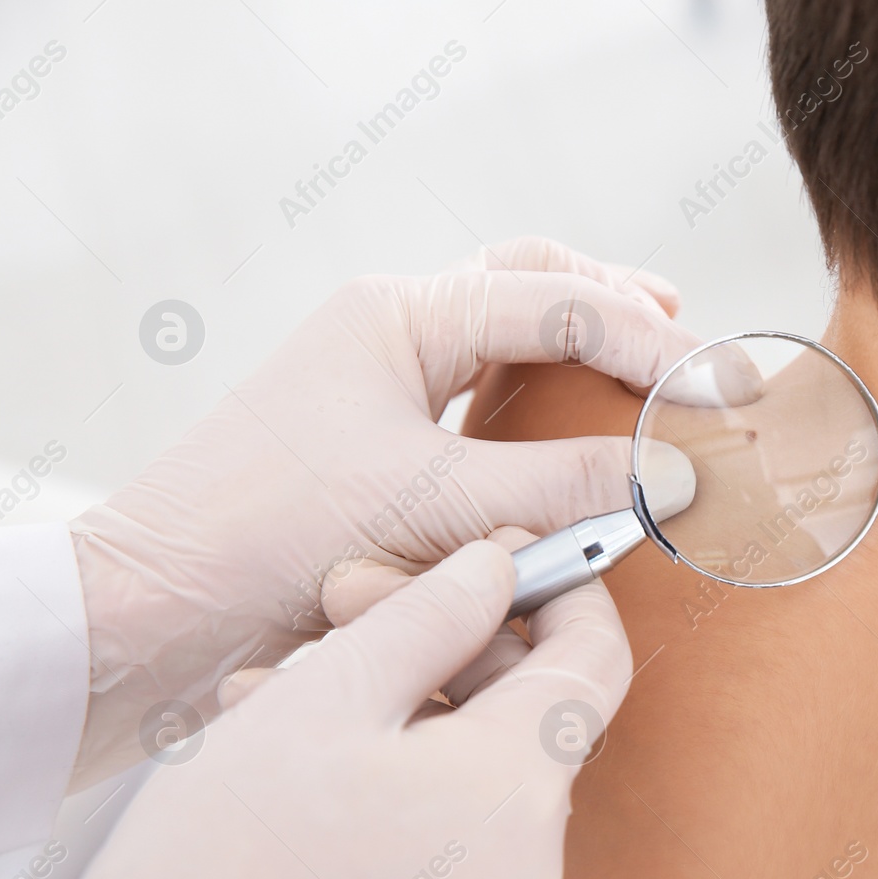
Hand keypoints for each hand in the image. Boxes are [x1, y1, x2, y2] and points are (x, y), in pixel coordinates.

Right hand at [0, 533, 627, 878]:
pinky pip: (446, 817)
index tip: (501, 552)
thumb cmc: (226, 858)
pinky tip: (296, 743)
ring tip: (283, 678)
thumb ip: (431, 615)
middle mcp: (528, 852)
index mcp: (517, 786)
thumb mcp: (329, 693)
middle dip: (446, 635)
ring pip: (473, 756)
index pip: (596, 659)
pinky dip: (393, 764)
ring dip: (398, 697)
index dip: (559, 591)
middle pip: (526, 704)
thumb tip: (495, 568)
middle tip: (348, 597)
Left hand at [67, 237, 753, 788]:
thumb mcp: (433, 507)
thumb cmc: (270, 539)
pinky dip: (538, 389)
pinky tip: (566, 423)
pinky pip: (476, 381)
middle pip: (530, 274)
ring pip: (503, 319)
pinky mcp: (371, 425)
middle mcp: (388, 323)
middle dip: (617, 301)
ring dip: (579, 333)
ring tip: (649, 356)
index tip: (723, 391)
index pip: (560, 302)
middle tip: (691, 342)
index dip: (653, 348)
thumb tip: (674, 476)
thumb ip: (560, 485)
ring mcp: (376, 369)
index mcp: (399, 313)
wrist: (154, 605)